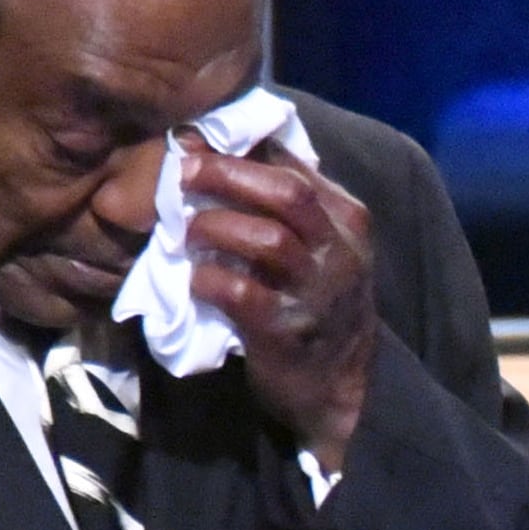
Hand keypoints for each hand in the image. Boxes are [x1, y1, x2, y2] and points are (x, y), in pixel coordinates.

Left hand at [176, 145, 373, 472]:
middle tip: (181, 173)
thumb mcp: (321, 247)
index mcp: (347, 220)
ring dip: (215, 227)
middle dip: (226, 174)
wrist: (339, 386)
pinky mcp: (286, 330)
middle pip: (287, 192)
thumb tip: (221, 150)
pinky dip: (209, 280)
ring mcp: (317, 293)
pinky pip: (241, 293)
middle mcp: (339, 251)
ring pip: (268, 239)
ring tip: (186, 232)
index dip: (241, 149)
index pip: (295, 167)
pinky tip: (196, 279)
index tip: (196, 142)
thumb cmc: (317, 305)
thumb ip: (286, 206)